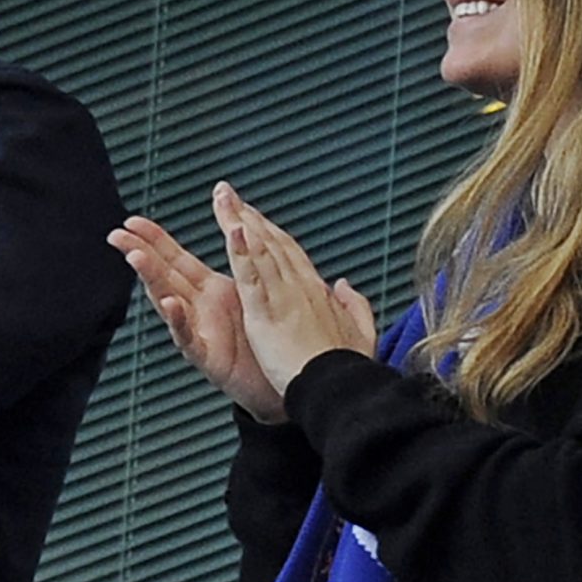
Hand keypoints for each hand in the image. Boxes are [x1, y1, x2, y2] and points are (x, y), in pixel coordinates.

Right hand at [110, 205, 286, 423]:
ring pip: (168, 301)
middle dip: (139, 252)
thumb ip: (242, 265)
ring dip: (151, 279)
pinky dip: (179, 321)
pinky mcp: (209, 358)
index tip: (134, 221)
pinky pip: (190, 338)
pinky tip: (171, 305)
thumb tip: (240, 230)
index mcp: (211, 291)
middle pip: (163, 275)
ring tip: (136, 258)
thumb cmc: (269, 344)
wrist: (289, 385)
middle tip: (118, 235)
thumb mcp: (253, 295)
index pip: (176, 259)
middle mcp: (199, 310)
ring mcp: (200, 333)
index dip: (155, 239)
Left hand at [215, 182, 377, 399]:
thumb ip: (352, 306)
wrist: (343, 389)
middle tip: (226, 193)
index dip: (269, 231)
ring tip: (222, 200)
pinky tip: (233, 232)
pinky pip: (252, 278)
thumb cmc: (348, 368)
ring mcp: (284, 297)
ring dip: (238, 223)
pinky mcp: (269, 313)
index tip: (253, 214)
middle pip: (270, 242)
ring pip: (259, 251)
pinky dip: (243, 254)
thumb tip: (344, 285)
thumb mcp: (358, 332)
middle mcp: (300, 287)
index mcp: (314, 292)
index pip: (288, 253)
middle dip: (247, 216)